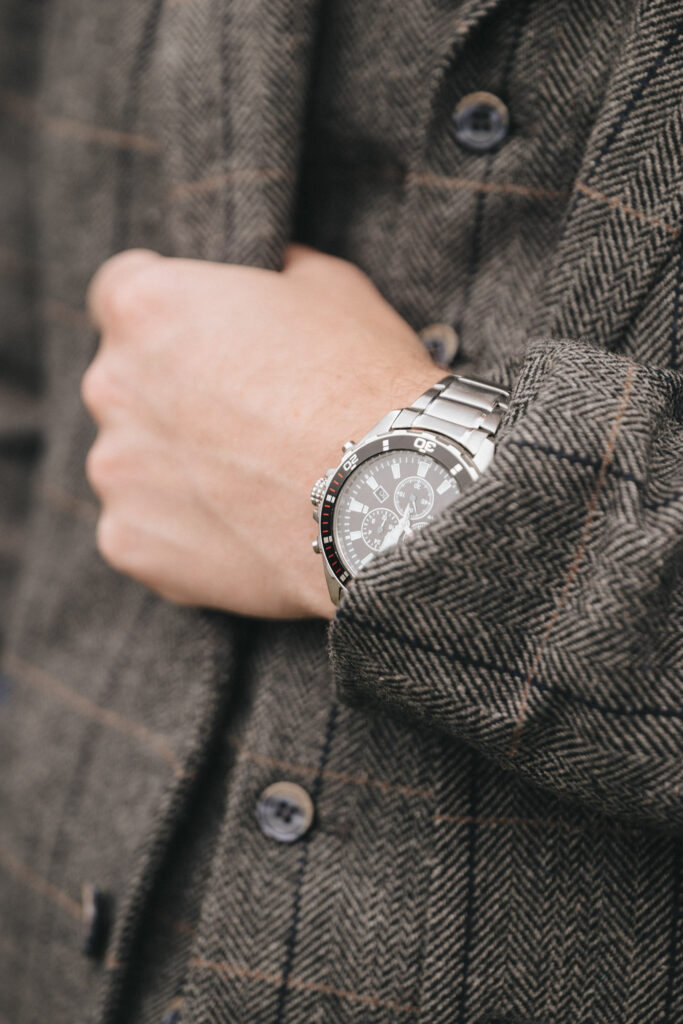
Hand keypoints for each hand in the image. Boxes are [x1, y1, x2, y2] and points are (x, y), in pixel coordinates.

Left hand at [82, 244, 441, 618]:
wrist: (390, 495)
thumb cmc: (364, 383)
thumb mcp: (330, 289)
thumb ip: (271, 277)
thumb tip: (271, 275)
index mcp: (147, 307)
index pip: (121, 293)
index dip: (167, 317)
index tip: (202, 340)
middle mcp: (111, 384)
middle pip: (127, 384)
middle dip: (174, 397)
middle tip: (246, 422)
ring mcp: (116, 470)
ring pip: (134, 462)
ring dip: (176, 468)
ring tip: (252, 487)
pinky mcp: (130, 541)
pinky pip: (144, 530)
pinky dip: (182, 532)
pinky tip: (243, 532)